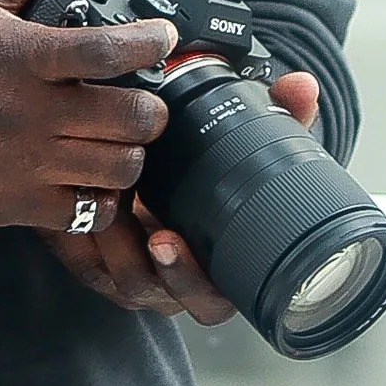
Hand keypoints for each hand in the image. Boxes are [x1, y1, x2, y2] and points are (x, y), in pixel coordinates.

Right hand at [0, 0, 172, 231]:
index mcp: (22, 56)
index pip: (112, 50)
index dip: (152, 43)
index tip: (160, 39)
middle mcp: (30, 112)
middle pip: (134, 118)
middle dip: (151, 107)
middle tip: (140, 97)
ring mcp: (26, 164)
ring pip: (122, 168)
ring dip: (131, 152)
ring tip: (117, 137)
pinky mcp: (17, 206)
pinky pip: (92, 211)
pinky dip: (104, 196)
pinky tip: (90, 174)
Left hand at [45, 69, 320, 321]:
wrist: (141, 172)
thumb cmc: (198, 171)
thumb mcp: (237, 145)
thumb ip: (275, 117)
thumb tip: (302, 86)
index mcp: (211, 269)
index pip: (212, 299)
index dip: (196, 280)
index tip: (176, 241)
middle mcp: (171, 280)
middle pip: (168, 297)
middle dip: (159, 268)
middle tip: (154, 234)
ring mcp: (130, 274)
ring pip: (122, 278)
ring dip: (115, 242)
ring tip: (112, 200)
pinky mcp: (93, 260)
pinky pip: (86, 260)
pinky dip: (83, 233)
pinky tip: (83, 196)